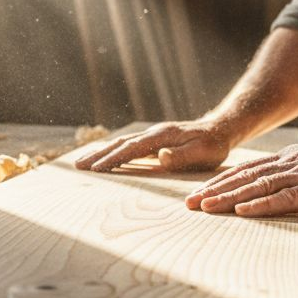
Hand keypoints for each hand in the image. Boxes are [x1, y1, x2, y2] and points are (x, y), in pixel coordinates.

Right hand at [74, 121, 232, 172]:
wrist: (220, 129)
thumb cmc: (213, 145)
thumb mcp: (204, 153)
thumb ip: (182, 155)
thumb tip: (160, 156)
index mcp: (162, 137)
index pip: (132, 149)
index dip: (113, 159)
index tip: (96, 169)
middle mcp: (153, 134)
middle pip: (120, 144)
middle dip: (98, 155)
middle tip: (77, 166)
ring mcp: (151, 136)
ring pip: (121, 143)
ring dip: (101, 153)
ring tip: (81, 162)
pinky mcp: (152, 141)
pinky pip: (127, 146)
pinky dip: (111, 151)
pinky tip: (102, 158)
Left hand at [185, 143, 297, 218]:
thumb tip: (279, 200)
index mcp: (294, 160)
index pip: (249, 170)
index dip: (221, 182)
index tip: (198, 194)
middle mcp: (296, 163)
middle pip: (247, 176)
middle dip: (215, 190)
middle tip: (188, 204)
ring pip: (261, 185)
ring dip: (230, 197)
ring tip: (205, 207)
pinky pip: (289, 197)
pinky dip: (263, 204)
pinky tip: (244, 211)